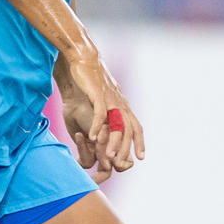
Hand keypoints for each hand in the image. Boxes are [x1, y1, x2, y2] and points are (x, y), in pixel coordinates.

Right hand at [60, 52, 144, 177]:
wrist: (83, 59)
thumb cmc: (89, 81)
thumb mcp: (102, 100)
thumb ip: (106, 114)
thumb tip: (105, 128)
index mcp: (122, 105)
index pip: (136, 127)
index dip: (139, 142)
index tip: (140, 157)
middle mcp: (120, 103)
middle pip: (128, 129)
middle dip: (126, 148)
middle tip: (121, 164)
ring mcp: (110, 99)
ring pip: (116, 124)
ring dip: (112, 141)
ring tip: (107, 156)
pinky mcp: (98, 94)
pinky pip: (100, 113)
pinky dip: (98, 126)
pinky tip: (92, 138)